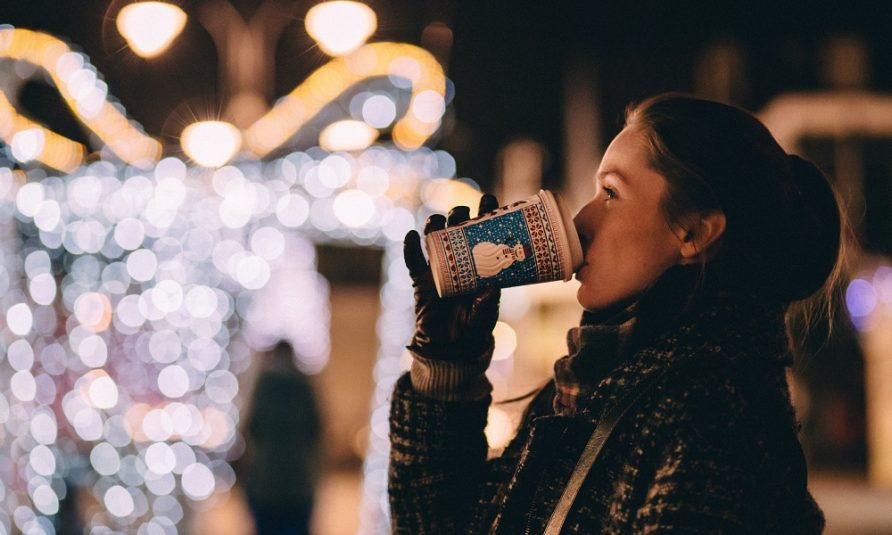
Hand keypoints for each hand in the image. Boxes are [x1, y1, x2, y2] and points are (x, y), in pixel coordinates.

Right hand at [404, 193, 500, 360]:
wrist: (450, 348)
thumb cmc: (473, 328)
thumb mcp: (484, 316)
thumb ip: (487, 303)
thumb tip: (492, 287)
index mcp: (479, 265)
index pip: (483, 234)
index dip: (485, 214)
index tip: (488, 200)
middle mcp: (458, 262)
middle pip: (457, 230)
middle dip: (459, 216)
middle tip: (463, 213)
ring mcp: (438, 269)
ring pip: (434, 239)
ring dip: (435, 226)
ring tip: (437, 221)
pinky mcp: (420, 281)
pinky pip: (413, 261)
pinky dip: (410, 248)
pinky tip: (411, 236)